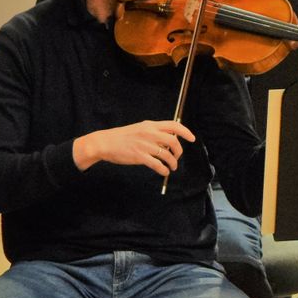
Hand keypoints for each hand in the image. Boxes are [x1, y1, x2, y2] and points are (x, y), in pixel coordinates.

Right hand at [75, 120, 195, 175]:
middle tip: (177, 157)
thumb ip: (154, 132)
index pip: (174, 126)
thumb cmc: (122, 137)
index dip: (186, 132)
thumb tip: (170, 139)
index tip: (192, 139)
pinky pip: (158, 165)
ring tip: (171, 167)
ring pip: (167, 155)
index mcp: (150, 125)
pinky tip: (164, 172)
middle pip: (174, 142)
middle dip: (179, 152)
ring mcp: (145, 145)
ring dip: (172, 163)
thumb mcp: (140, 129)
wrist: (105, 143)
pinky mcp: (140, 156)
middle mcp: (149, 134)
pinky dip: (164, 170)